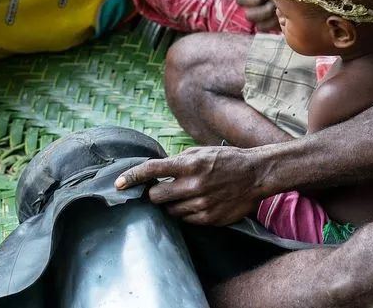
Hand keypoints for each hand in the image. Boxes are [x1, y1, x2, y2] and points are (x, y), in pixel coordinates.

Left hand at [114, 145, 262, 225]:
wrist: (255, 174)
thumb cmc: (227, 159)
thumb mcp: (201, 152)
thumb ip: (178, 161)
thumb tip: (157, 170)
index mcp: (189, 164)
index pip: (152, 170)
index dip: (132, 176)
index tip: (118, 183)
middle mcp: (192, 185)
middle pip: (156, 197)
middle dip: (155, 193)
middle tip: (163, 188)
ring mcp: (200, 204)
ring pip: (170, 211)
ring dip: (172, 203)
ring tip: (187, 194)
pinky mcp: (208, 218)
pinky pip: (185, 220)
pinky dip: (186, 212)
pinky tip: (198, 202)